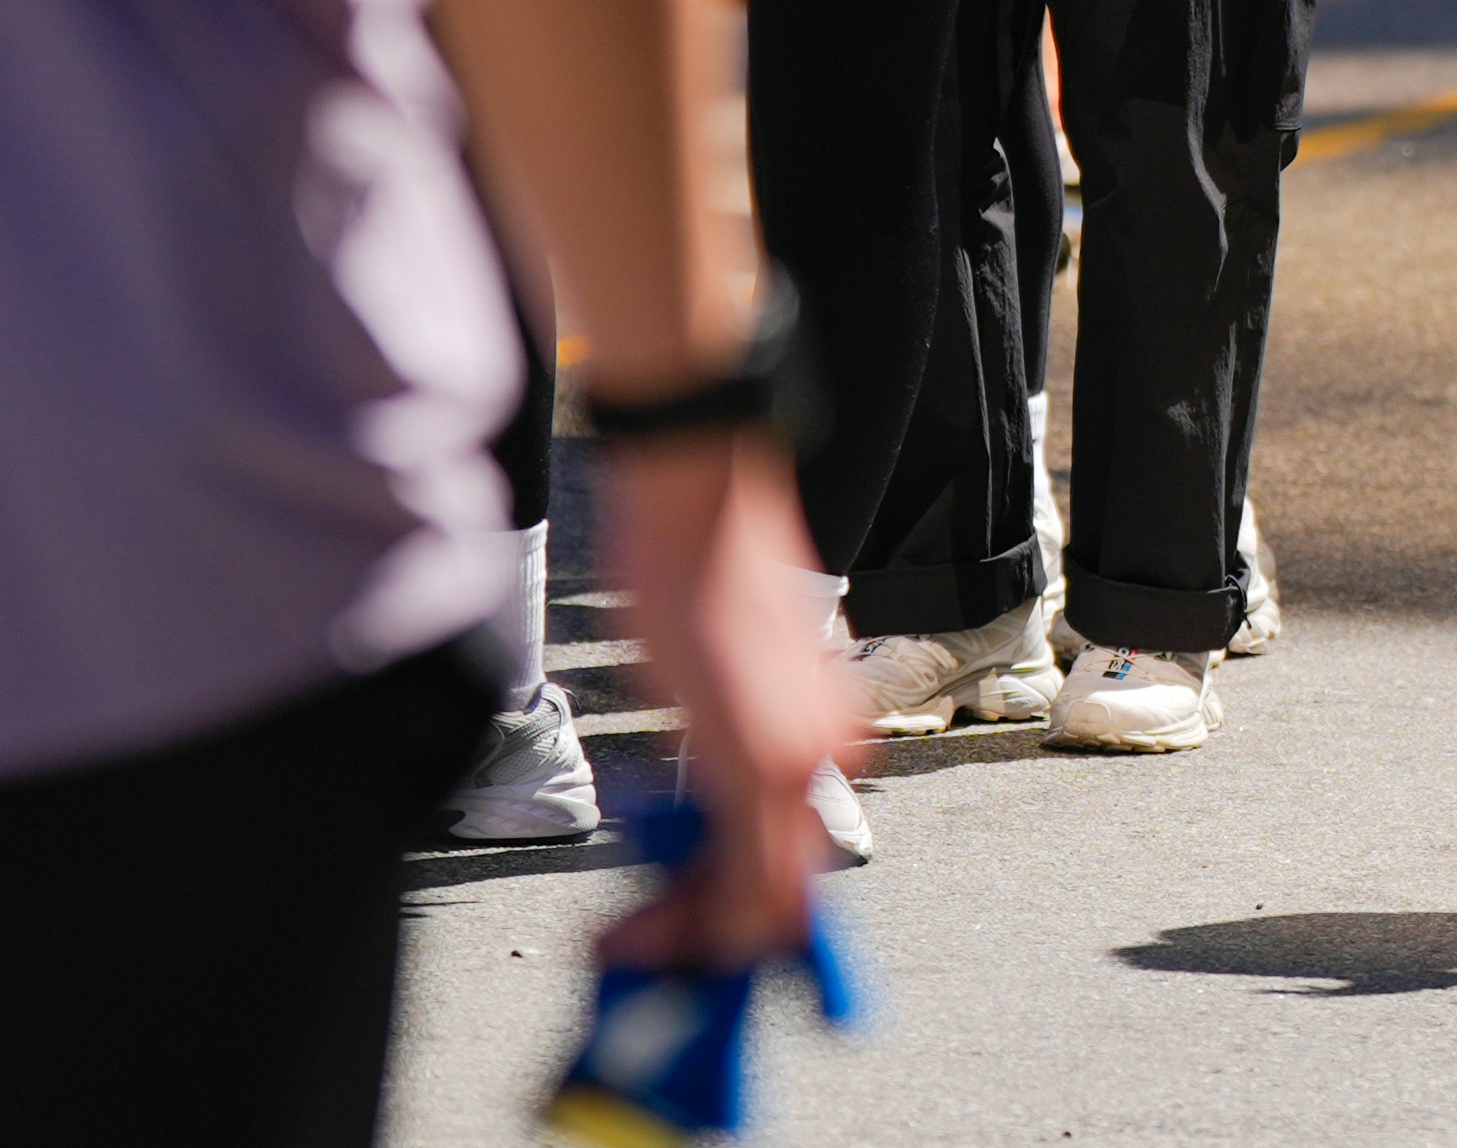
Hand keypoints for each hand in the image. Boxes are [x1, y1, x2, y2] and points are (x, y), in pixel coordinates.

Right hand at [588, 427, 851, 970]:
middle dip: (708, 937)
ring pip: (755, 895)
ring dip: (686, 934)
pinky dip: (688, 911)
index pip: (797, 858)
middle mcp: (831, 756)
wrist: (700, 502)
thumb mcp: (722, 681)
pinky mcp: (761, 760)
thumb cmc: (702, 576)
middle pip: (780, 891)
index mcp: (829, 735)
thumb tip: (704, 824)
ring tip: (625, 947)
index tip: (699, 940)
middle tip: (642, 956)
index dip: (746, 913)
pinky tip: (637, 921)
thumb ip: (726, 755)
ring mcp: (803, 761)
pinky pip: (735, 874)